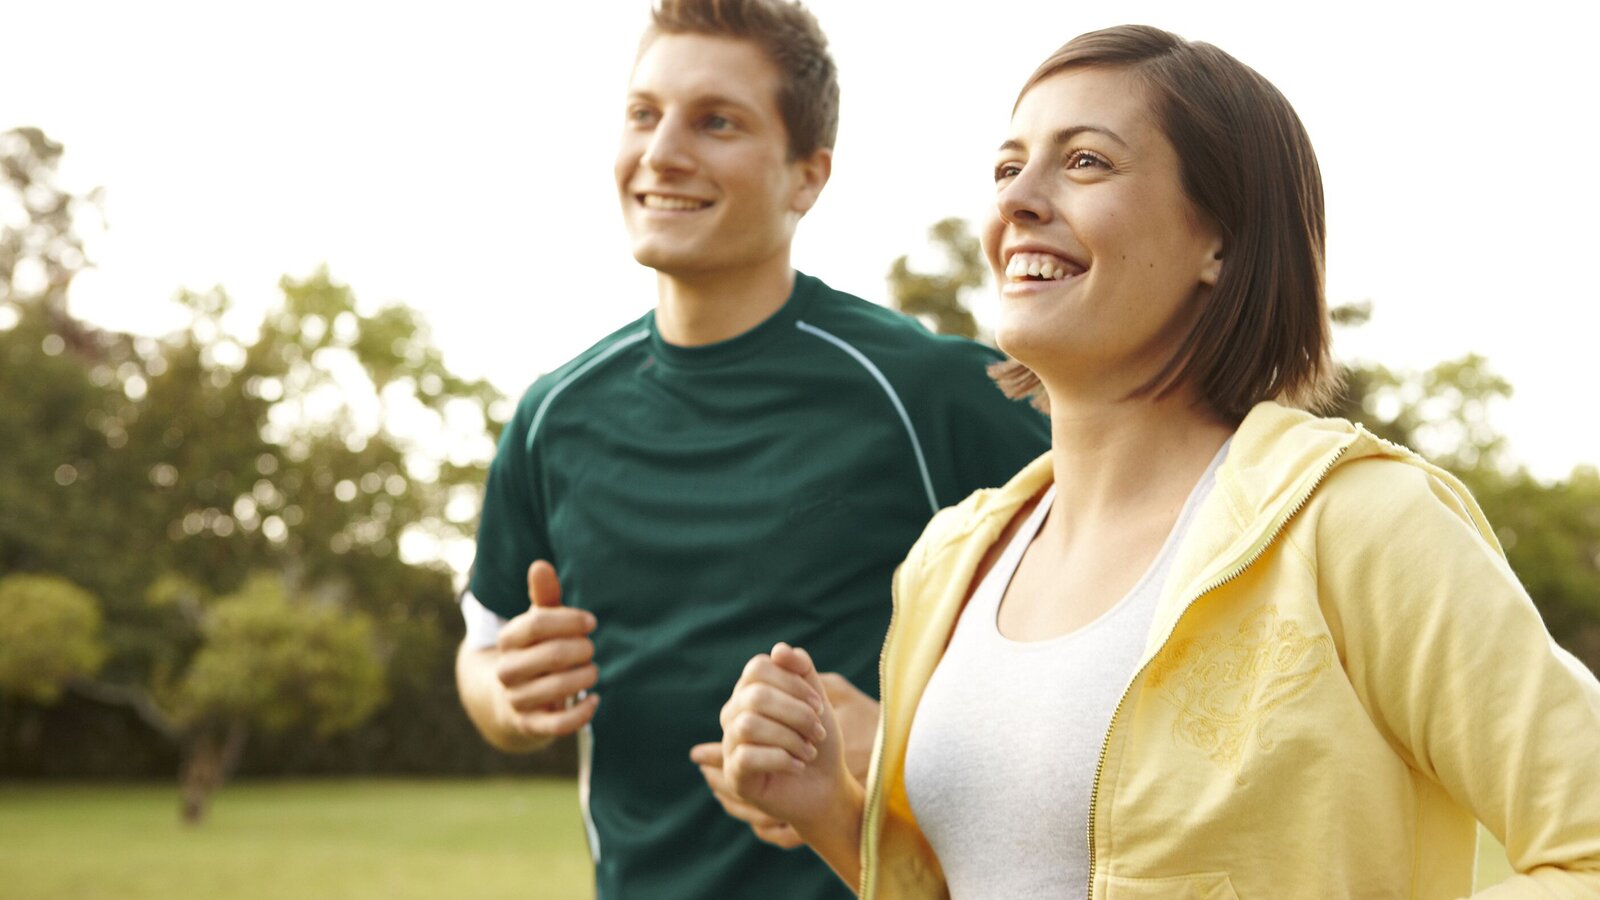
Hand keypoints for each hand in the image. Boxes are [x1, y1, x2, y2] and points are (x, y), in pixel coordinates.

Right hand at [493, 560, 598, 739]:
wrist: (510, 698)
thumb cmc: (534, 650)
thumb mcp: (538, 622)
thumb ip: (543, 596)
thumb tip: (541, 565)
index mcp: (507, 640)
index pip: (537, 624)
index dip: (570, 620)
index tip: (590, 622)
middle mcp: (507, 670)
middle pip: (552, 655)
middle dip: (581, 649)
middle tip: (591, 648)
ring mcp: (516, 700)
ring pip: (557, 688)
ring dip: (584, 677)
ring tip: (592, 671)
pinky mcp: (530, 725)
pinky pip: (558, 725)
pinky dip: (582, 713)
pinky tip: (595, 700)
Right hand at [692, 672, 876, 847]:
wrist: (827, 787)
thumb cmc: (819, 740)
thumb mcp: (816, 700)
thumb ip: (801, 670)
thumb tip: (779, 650)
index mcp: (749, 691)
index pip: (758, 667)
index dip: (792, 683)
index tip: (819, 705)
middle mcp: (733, 714)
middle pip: (754, 696)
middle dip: (796, 713)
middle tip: (819, 732)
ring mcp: (730, 744)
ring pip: (748, 725)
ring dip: (789, 738)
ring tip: (809, 751)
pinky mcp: (734, 774)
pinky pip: (747, 757)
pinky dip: (781, 759)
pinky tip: (798, 766)